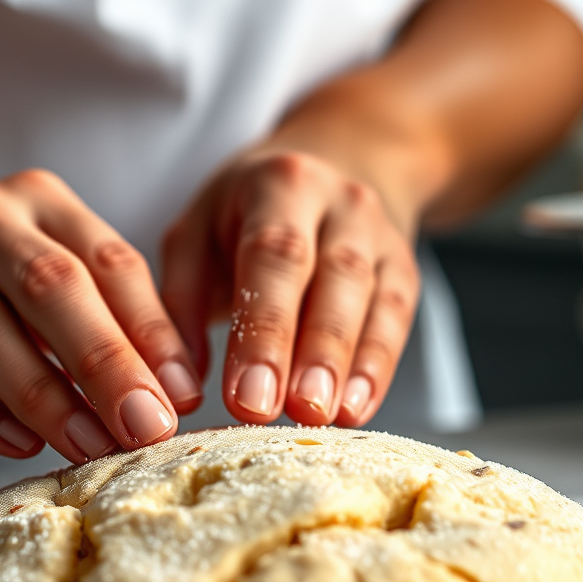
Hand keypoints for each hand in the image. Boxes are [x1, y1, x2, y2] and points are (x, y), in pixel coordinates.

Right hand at [0, 170, 202, 462]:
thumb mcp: (50, 272)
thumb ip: (109, 316)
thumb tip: (173, 392)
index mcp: (39, 200)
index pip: (109, 262)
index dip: (152, 331)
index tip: (182, 395)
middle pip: (51, 288)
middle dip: (106, 363)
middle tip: (146, 426)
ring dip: (46, 397)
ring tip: (89, 445)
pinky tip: (20, 444)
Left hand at [161, 149, 418, 426]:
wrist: (333, 163)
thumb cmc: (245, 214)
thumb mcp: (196, 232)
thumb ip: (180, 299)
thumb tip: (179, 381)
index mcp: (278, 185)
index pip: (273, 257)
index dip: (263, 329)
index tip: (247, 397)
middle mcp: (339, 202)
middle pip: (333, 277)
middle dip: (314, 351)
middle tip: (296, 413)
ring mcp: (379, 235)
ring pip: (372, 299)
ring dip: (349, 365)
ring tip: (328, 418)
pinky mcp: (403, 268)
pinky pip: (398, 319)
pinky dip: (379, 368)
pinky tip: (357, 411)